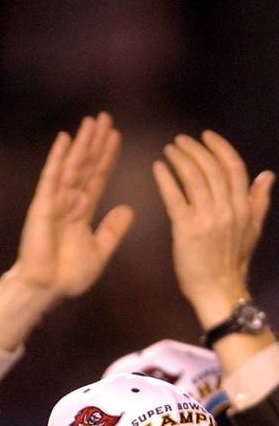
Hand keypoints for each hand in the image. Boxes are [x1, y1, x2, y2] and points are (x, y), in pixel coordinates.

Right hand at [14, 112, 134, 301]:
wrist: (46, 289)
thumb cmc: (67, 276)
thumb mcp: (99, 251)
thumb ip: (113, 230)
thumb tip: (129, 209)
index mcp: (82, 212)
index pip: (98, 178)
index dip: (107, 157)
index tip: (116, 136)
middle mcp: (68, 202)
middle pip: (86, 166)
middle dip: (95, 142)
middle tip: (105, 117)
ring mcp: (54, 202)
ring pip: (72, 166)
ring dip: (82, 143)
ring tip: (91, 121)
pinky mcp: (42, 206)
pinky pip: (51, 178)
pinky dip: (57, 158)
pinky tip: (65, 138)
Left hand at [152, 131, 273, 330]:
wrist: (218, 290)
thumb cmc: (232, 261)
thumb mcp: (253, 229)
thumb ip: (258, 201)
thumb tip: (266, 174)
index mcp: (243, 207)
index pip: (234, 168)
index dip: (219, 148)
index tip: (206, 135)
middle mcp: (227, 209)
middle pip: (211, 169)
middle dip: (195, 150)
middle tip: (180, 140)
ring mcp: (207, 219)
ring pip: (194, 180)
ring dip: (180, 160)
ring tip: (169, 150)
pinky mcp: (186, 230)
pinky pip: (175, 198)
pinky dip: (166, 180)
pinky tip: (158, 168)